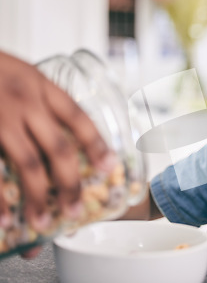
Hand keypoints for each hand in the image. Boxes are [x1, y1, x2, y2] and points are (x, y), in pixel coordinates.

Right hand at [0, 51, 113, 253]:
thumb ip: (38, 99)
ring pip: (28, 163)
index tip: (109, 167)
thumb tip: (59, 137)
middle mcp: (24, 100)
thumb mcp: (19, 72)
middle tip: (76, 209)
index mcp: (40, 84)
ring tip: (45, 222)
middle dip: (70, 183)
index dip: (96, 144)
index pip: (78, 117)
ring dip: (38, 197)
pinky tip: (5, 219)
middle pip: (58, 147)